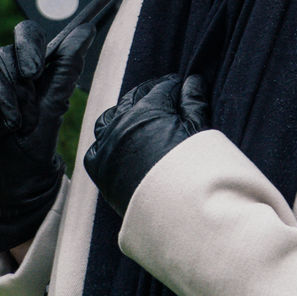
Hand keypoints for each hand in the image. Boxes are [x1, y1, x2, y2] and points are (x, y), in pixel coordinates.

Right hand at [0, 20, 93, 249]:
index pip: (26, 33)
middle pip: (2, 53)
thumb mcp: (52, 110)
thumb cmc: (32, 151)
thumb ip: (66, 68)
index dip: (28, 46)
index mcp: (25, 66)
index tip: (33, 72)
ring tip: (6, 127)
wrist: (8, 189)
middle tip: (22, 122)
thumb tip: (86, 30)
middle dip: (15, 90)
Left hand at [84, 73, 208, 218]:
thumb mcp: (199, 132)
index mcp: (149, 109)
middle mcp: (123, 122)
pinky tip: (118, 146)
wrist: (175, 213)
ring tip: (139, 122)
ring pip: (110, 119)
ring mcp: (108, 144)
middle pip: (134, 99)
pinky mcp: (99, 168)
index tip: (182, 90)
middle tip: (164, 103)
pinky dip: (106, 143)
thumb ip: (194, 102)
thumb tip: (193, 81)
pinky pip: (96, 147)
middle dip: (150, 96)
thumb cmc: (193, 170)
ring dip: (123, 116)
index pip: (162, 88)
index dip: (174, 88)